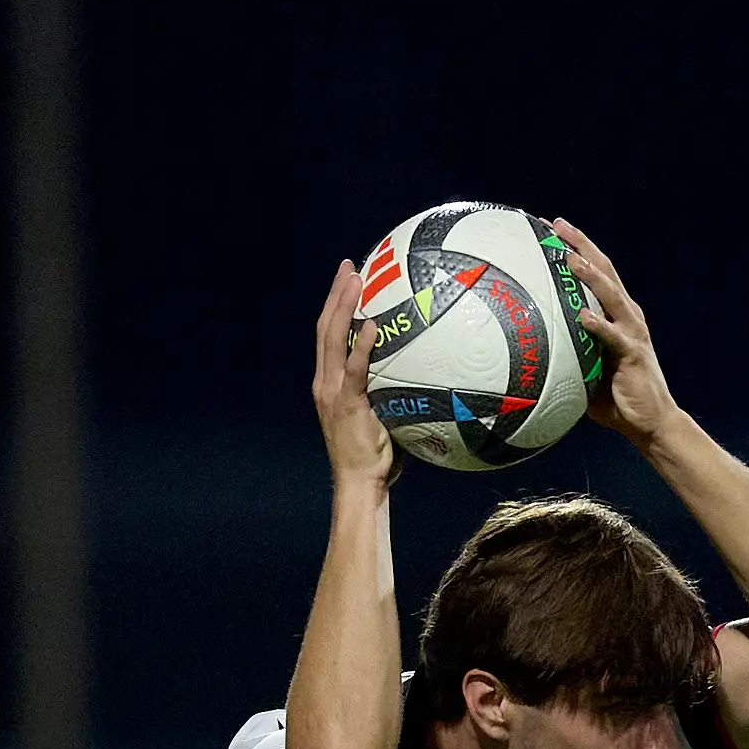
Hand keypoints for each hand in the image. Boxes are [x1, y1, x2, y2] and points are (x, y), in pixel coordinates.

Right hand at [312, 260, 396, 489]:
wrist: (360, 483)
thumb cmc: (377, 456)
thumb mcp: (382, 415)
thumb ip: (392, 390)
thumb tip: (425, 372)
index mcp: (328, 383)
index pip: (327, 335)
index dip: (335, 304)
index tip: (347, 278)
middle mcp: (324, 382)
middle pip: (324, 327)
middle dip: (336, 293)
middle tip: (349, 265)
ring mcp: (331, 392)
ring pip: (332, 339)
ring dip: (342, 306)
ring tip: (355, 279)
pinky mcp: (345, 403)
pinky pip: (353, 369)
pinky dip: (360, 345)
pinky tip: (370, 324)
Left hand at [553, 219, 680, 446]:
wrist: (650, 421)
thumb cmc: (614, 397)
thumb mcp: (585, 368)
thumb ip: (565, 352)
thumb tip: (527, 348)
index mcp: (616, 314)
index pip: (595, 273)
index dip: (576, 248)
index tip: (550, 229)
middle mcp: (627, 315)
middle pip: (604, 270)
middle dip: (580, 244)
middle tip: (557, 224)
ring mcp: (632, 332)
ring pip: (610, 294)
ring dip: (590, 274)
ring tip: (569, 257)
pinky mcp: (633, 354)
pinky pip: (613, 337)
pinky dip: (598, 325)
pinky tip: (582, 315)